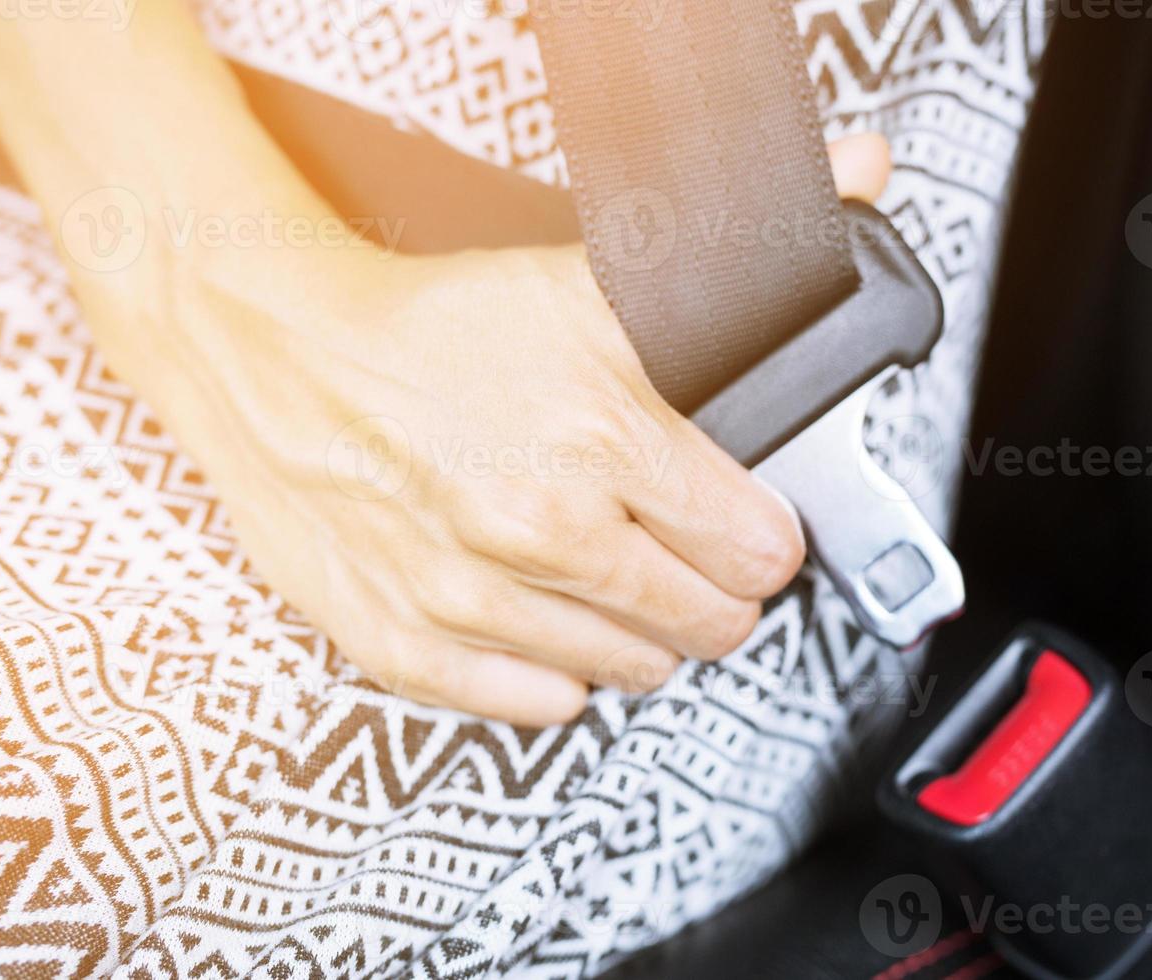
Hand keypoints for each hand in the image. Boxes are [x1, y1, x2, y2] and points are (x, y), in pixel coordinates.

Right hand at [116, 135, 892, 726]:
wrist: (279, 353)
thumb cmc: (431, 325)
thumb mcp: (592, 279)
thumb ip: (743, 252)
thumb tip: (871, 169)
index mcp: (606, 441)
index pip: (760, 550)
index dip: (764, 536)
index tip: (747, 524)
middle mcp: (545, 530)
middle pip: (709, 623)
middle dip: (715, 590)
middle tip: (686, 553)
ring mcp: (473, 599)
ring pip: (631, 671)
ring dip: (642, 632)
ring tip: (614, 576)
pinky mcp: (409, 645)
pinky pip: (535, 705)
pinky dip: (555, 671)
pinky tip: (547, 617)